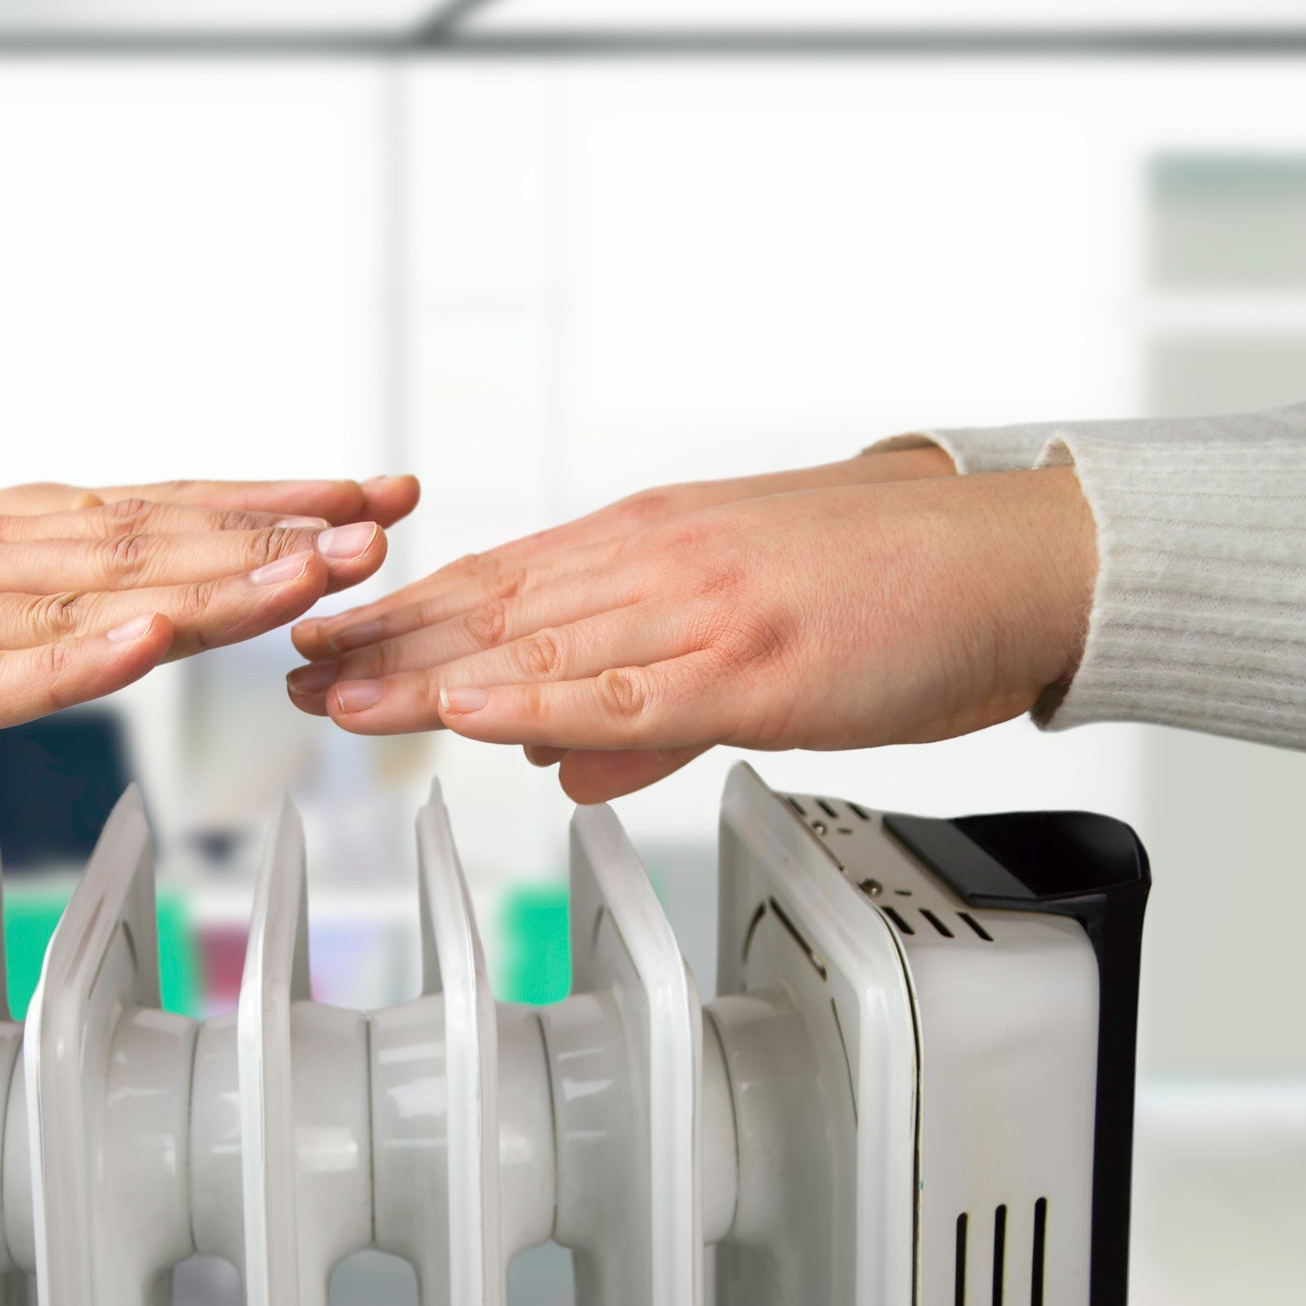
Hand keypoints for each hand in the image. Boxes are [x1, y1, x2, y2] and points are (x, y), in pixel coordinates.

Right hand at [0, 476, 416, 797]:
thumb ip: (28, 601)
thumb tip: (138, 601)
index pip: (156, 507)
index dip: (270, 501)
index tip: (366, 496)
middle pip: (147, 535)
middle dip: (278, 529)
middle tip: (383, 521)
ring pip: (84, 590)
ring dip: (210, 579)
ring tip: (313, 569)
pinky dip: (66, 657)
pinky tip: (141, 642)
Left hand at [287, 467, 1094, 802]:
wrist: (1015, 560)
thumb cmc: (896, 588)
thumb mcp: (752, 638)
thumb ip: (647, 708)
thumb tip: (560, 763)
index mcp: (653, 542)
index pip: (499, 579)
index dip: (404, 612)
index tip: (328, 635)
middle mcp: (659, 558)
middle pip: (492, 605)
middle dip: (383, 639)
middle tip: (290, 662)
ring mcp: (702, 604)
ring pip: (535, 642)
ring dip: (425, 671)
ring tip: (335, 693)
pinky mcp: (755, 661)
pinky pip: (629, 688)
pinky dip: (542, 699)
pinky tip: (471, 710)